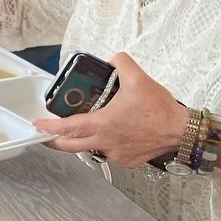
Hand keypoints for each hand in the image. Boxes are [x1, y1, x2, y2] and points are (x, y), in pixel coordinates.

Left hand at [34, 53, 187, 169]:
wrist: (181, 132)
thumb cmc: (160, 110)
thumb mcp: (138, 78)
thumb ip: (121, 63)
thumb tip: (113, 59)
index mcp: (103, 124)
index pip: (67, 128)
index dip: (49, 127)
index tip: (38, 124)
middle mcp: (106, 143)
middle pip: (71, 146)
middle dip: (55, 141)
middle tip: (47, 135)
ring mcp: (117, 155)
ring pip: (93, 149)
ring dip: (86, 140)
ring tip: (87, 128)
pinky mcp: (128, 161)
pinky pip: (111, 153)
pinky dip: (109, 144)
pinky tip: (116, 134)